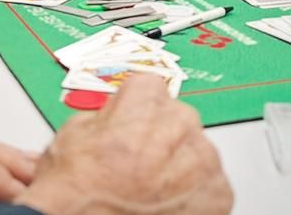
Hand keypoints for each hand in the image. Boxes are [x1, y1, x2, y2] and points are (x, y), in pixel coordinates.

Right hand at [15, 74, 232, 214]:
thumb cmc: (76, 193)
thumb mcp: (72, 134)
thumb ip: (106, 115)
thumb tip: (118, 115)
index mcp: (145, 104)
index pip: (151, 87)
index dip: (136, 109)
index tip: (130, 124)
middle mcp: (179, 126)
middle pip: (178, 117)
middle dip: (161, 137)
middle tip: (138, 164)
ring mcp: (203, 161)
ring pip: (197, 150)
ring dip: (180, 165)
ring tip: (151, 188)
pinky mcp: (218, 194)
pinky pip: (211, 183)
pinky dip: (193, 194)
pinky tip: (166, 204)